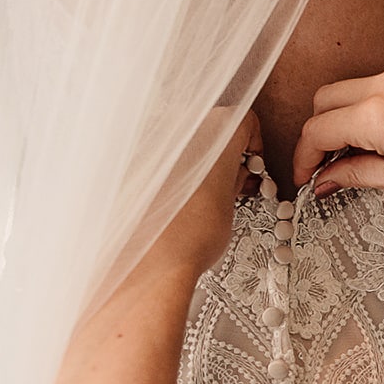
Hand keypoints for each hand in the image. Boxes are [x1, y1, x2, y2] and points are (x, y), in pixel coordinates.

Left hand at [148, 110, 260, 278]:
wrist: (149, 262)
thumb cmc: (192, 235)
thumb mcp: (230, 205)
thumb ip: (235, 179)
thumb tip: (238, 172)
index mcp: (216, 130)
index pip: (246, 121)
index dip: (253, 146)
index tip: (251, 167)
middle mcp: (183, 127)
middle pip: (212, 128)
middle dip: (223, 153)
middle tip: (230, 184)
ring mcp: (154, 142)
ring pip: (183, 143)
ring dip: (196, 163)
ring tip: (202, 196)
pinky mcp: (130, 160)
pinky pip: (158, 159)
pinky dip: (169, 174)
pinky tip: (175, 201)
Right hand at [294, 57, 383, 248]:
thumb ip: (358, 173)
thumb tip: (326, 178)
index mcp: (380, 115)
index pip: (320, 129)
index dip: (305, 156)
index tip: (306, 175)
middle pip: (331, 98)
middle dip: (323, 130)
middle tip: (329, 162)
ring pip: (363, 85)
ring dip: (356, 113)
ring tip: (368, 148)